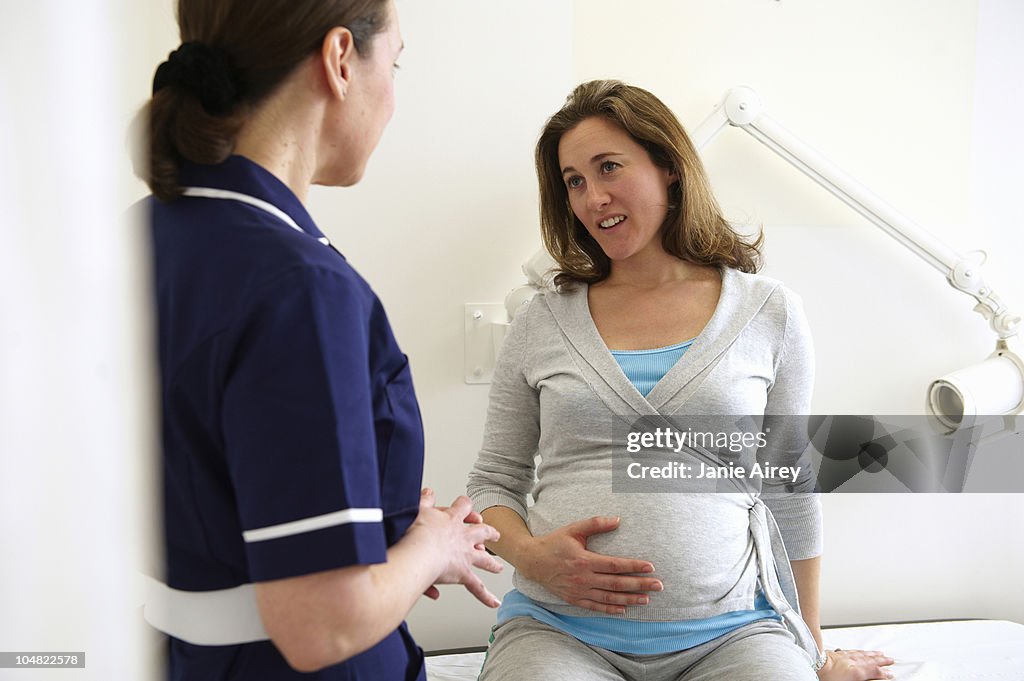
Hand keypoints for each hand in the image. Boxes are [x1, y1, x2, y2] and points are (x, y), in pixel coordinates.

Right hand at [411, 489, 503, 606]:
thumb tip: (429, 492)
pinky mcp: (463, 573)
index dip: (465, 506)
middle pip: (481, 532)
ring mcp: (466, 556)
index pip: (464, 507)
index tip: (465, 505)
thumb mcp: (417, 509)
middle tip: (494, 534)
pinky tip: (494, 602)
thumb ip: (424, 500)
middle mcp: (463, 537)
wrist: (417, 552)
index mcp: (452, 520)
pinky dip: (486, 596)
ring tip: (498, 567)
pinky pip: (477, 587)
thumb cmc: (414, 533)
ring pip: (484, 559)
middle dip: (489, 533)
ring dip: (492, 563)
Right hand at [517, 516, 661, 613]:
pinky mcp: (573, 599)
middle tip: (658, 585)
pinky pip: (595, 607)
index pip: (615, 565)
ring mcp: (578, 591)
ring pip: (609, 597)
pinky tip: (623, 609)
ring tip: (646, 599)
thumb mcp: (573, 529)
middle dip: (639, 585)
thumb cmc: (554, 543)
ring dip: (629, 599)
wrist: (532, 561)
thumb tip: (617, 520)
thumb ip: (595, 523)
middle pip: (616, 583)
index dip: (634, 566)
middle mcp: (583, 578)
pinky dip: (610, 608)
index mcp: (584, 560)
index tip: (650, 567)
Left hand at [817, 648, 894, 680]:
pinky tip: (862, 651)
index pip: (873, 671)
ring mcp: (845, 657)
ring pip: (862, 654)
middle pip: (870, 661)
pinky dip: (860, 651)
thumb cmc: (826, 676)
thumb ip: (863, 676)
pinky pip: (853, 651)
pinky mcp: (838, 653)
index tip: (891, 673)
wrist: (813, 663)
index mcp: (855, 671)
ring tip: (880, 653)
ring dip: (873, 654)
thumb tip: (874, 676)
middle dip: (881, 660)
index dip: (883, 673)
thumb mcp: (851, 678)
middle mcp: (852, 662)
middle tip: (890, 660)